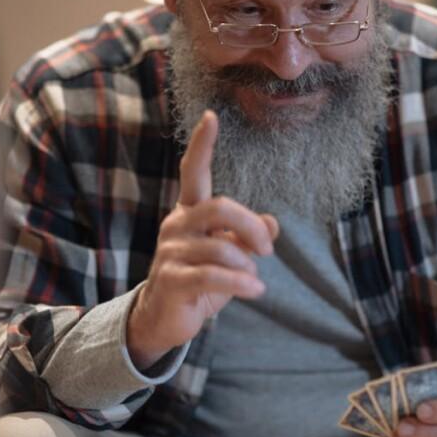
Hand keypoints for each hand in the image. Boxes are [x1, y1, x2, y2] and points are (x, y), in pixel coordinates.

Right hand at [127, 110, 277, 368]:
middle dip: (251, 226)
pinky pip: (214, 276)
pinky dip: (241, 284)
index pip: (193, 172)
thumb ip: (247, 238)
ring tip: (252, 280)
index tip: (212, 116)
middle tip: (266, 249)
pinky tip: (255, 291)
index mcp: (188, 213)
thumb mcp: (228, 257)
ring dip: (247, 266)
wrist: (164, 319)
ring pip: (221, 248)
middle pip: (220, 208)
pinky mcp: (172, 281)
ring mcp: (171, 253)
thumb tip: (272, 224)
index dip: (202, 145)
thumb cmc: (199, 282)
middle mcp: (176, 226)